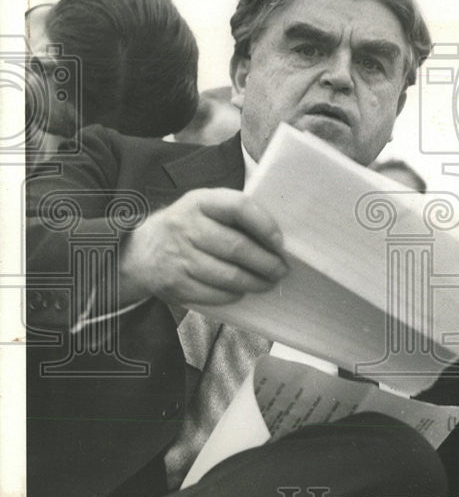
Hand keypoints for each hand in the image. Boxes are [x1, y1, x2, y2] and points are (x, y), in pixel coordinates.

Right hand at [120, 188, 287, 307]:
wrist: (139, 251)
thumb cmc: (187, 227)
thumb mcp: (204, 207)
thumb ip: (234, 214)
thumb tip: (277, 238)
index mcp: (199, 201)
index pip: (239, 207)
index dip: (265, 225)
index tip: (280, 242)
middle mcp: (185, 226)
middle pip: (236, 247)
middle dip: (266, 262)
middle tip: (281, 270)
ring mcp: (178, 256)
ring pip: (227, 275)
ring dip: (255, 282)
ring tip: (268, 283)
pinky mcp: (174, 283)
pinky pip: (213, 294)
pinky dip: (233, 295)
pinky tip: (242, 291)